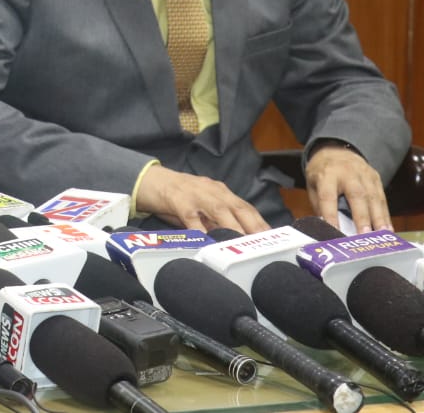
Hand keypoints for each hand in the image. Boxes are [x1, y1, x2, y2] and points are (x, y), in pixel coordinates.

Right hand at [135, 164, 270, 234]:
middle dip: (255, 226)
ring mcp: (196, 194)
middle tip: (266, 244)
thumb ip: (216, 222)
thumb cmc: (177, 197)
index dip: (262, 224)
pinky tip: (206, 240)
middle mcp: (213, 191)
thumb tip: (234, 242)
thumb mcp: (201, 208)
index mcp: (221, 192)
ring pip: (220, 210)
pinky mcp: (178, 200)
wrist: (149, 180)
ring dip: (234, 227)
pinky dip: (201, 229)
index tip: (276, 240)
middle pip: (240, 208)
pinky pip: (192, 216)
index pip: (247, 208)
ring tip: (243, 244)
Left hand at [306, 144, 391, 233]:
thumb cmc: (323, 173)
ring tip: (380, 235)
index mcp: (326, 174)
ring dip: (378, 218)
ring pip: (373, 197)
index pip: (327, 196)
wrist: (336, 150)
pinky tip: (387, 229)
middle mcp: (347, 173)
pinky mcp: (376, 178)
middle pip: (356, 195)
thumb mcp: (313, 185)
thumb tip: (326, 229)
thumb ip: (319, 206)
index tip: (334, 232)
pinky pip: (382, 198)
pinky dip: (385, 215)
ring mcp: (364, 174)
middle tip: (364, 235)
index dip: (330, 215)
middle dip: (362, 217)